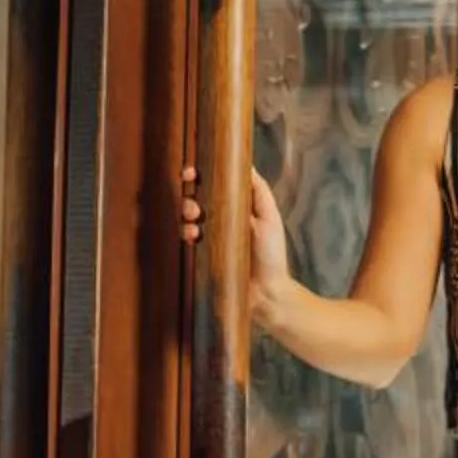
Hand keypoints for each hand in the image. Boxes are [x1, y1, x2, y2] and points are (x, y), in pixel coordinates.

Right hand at [180, 166, 291, 305]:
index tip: (192, 172)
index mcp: (239, 206)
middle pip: (198, 196)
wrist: (266, 294)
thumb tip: (247, 164)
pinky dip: (186, 231)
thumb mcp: (269, 218)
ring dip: (187, 210)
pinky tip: (193, 235)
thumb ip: (259, 192)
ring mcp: (212, 235)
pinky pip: (188, 236)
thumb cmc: (272, 256)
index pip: (217, 184)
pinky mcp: (204, 251)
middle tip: (191, 194)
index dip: (202, 176)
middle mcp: (224, 217)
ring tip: (194, 216)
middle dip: (190, 192)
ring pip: (189, 215)